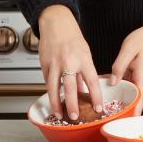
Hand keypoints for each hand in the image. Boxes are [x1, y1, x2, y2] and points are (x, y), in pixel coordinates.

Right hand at [37, 4, 102, 121]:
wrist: (56, 23)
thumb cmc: (72, 37)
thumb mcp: (84, 53)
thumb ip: (83, 72)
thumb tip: (82, 90)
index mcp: (83, 59)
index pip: (92, 82)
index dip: (96, 97)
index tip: (98, 108)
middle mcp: (69, 62)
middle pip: (70, 88)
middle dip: (73, 105)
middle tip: (75, 117)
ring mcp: (54, 64)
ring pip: (53, 88)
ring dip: (56, 103)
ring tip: (59, 114)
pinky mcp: (44, 64)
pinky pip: (47, 81)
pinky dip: (50, 91)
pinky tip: (52, 99)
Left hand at [110, 20, 142, 112]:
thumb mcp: (128, 49)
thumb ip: (119, 66)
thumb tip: (112, 82)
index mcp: (142, 77)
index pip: (139, 100)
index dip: (132, 112)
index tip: (124, 123)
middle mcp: (142, 82)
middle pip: (134, 102)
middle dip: (123, 111)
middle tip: (108, 119)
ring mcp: (139, 81)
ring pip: (129, 95)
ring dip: (118, 101)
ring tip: (103, 108)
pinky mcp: (135, 77)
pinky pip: (126, 86)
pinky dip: (116, 89)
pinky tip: (104, 87)